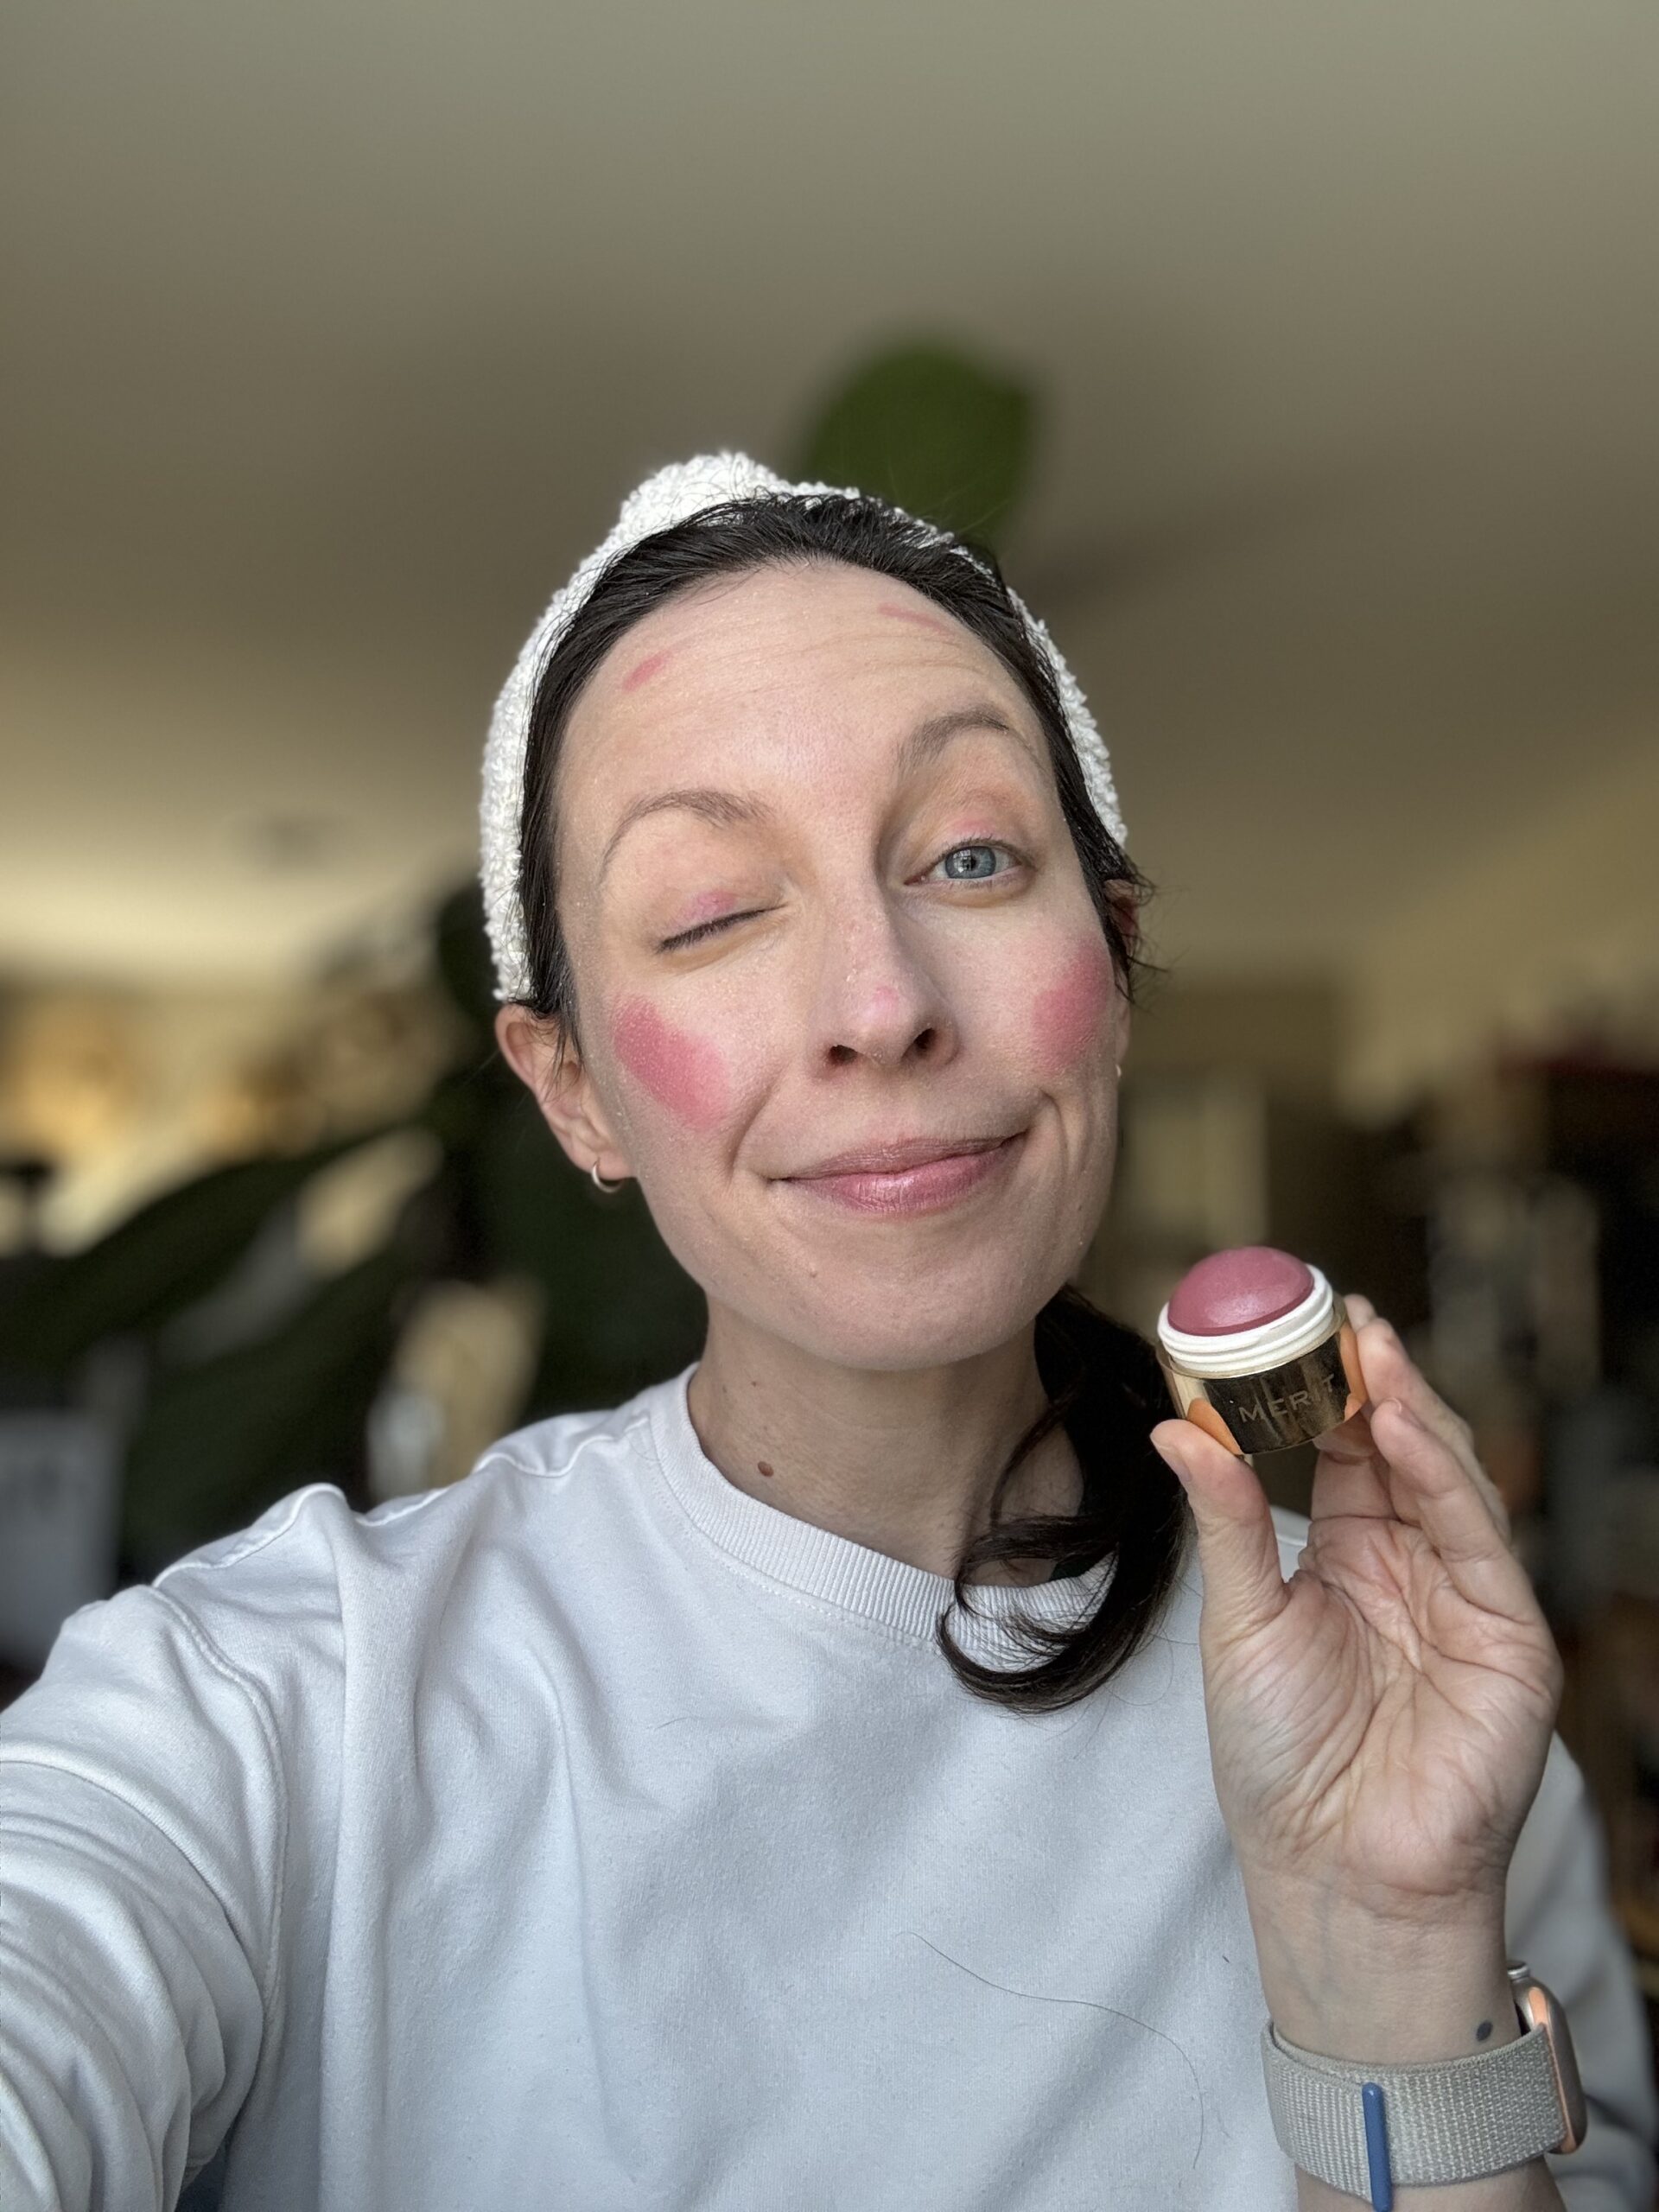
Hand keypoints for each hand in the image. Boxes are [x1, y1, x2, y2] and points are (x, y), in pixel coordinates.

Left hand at [1151, 1299, 1561, 1935]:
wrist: (1333, 1874)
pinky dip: (1445, 1481)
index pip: (1343, 1449)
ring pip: (1447, 1479)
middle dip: (1373, 1379)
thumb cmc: (1281, 1761)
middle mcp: (1413, 1566)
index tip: (1294, 1320)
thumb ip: (1226, 1522)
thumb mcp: (1240, 1621)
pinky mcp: (1508, 1640)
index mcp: (1348, 1557)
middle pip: (1400, 1450)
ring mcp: (1465, 1599)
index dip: (1325, 1385)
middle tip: (1339, 1311)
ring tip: (1369, 1349)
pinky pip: (1479, 1542)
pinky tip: (1406, 1429)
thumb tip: (1175, 1426)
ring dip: (1411, 1410)